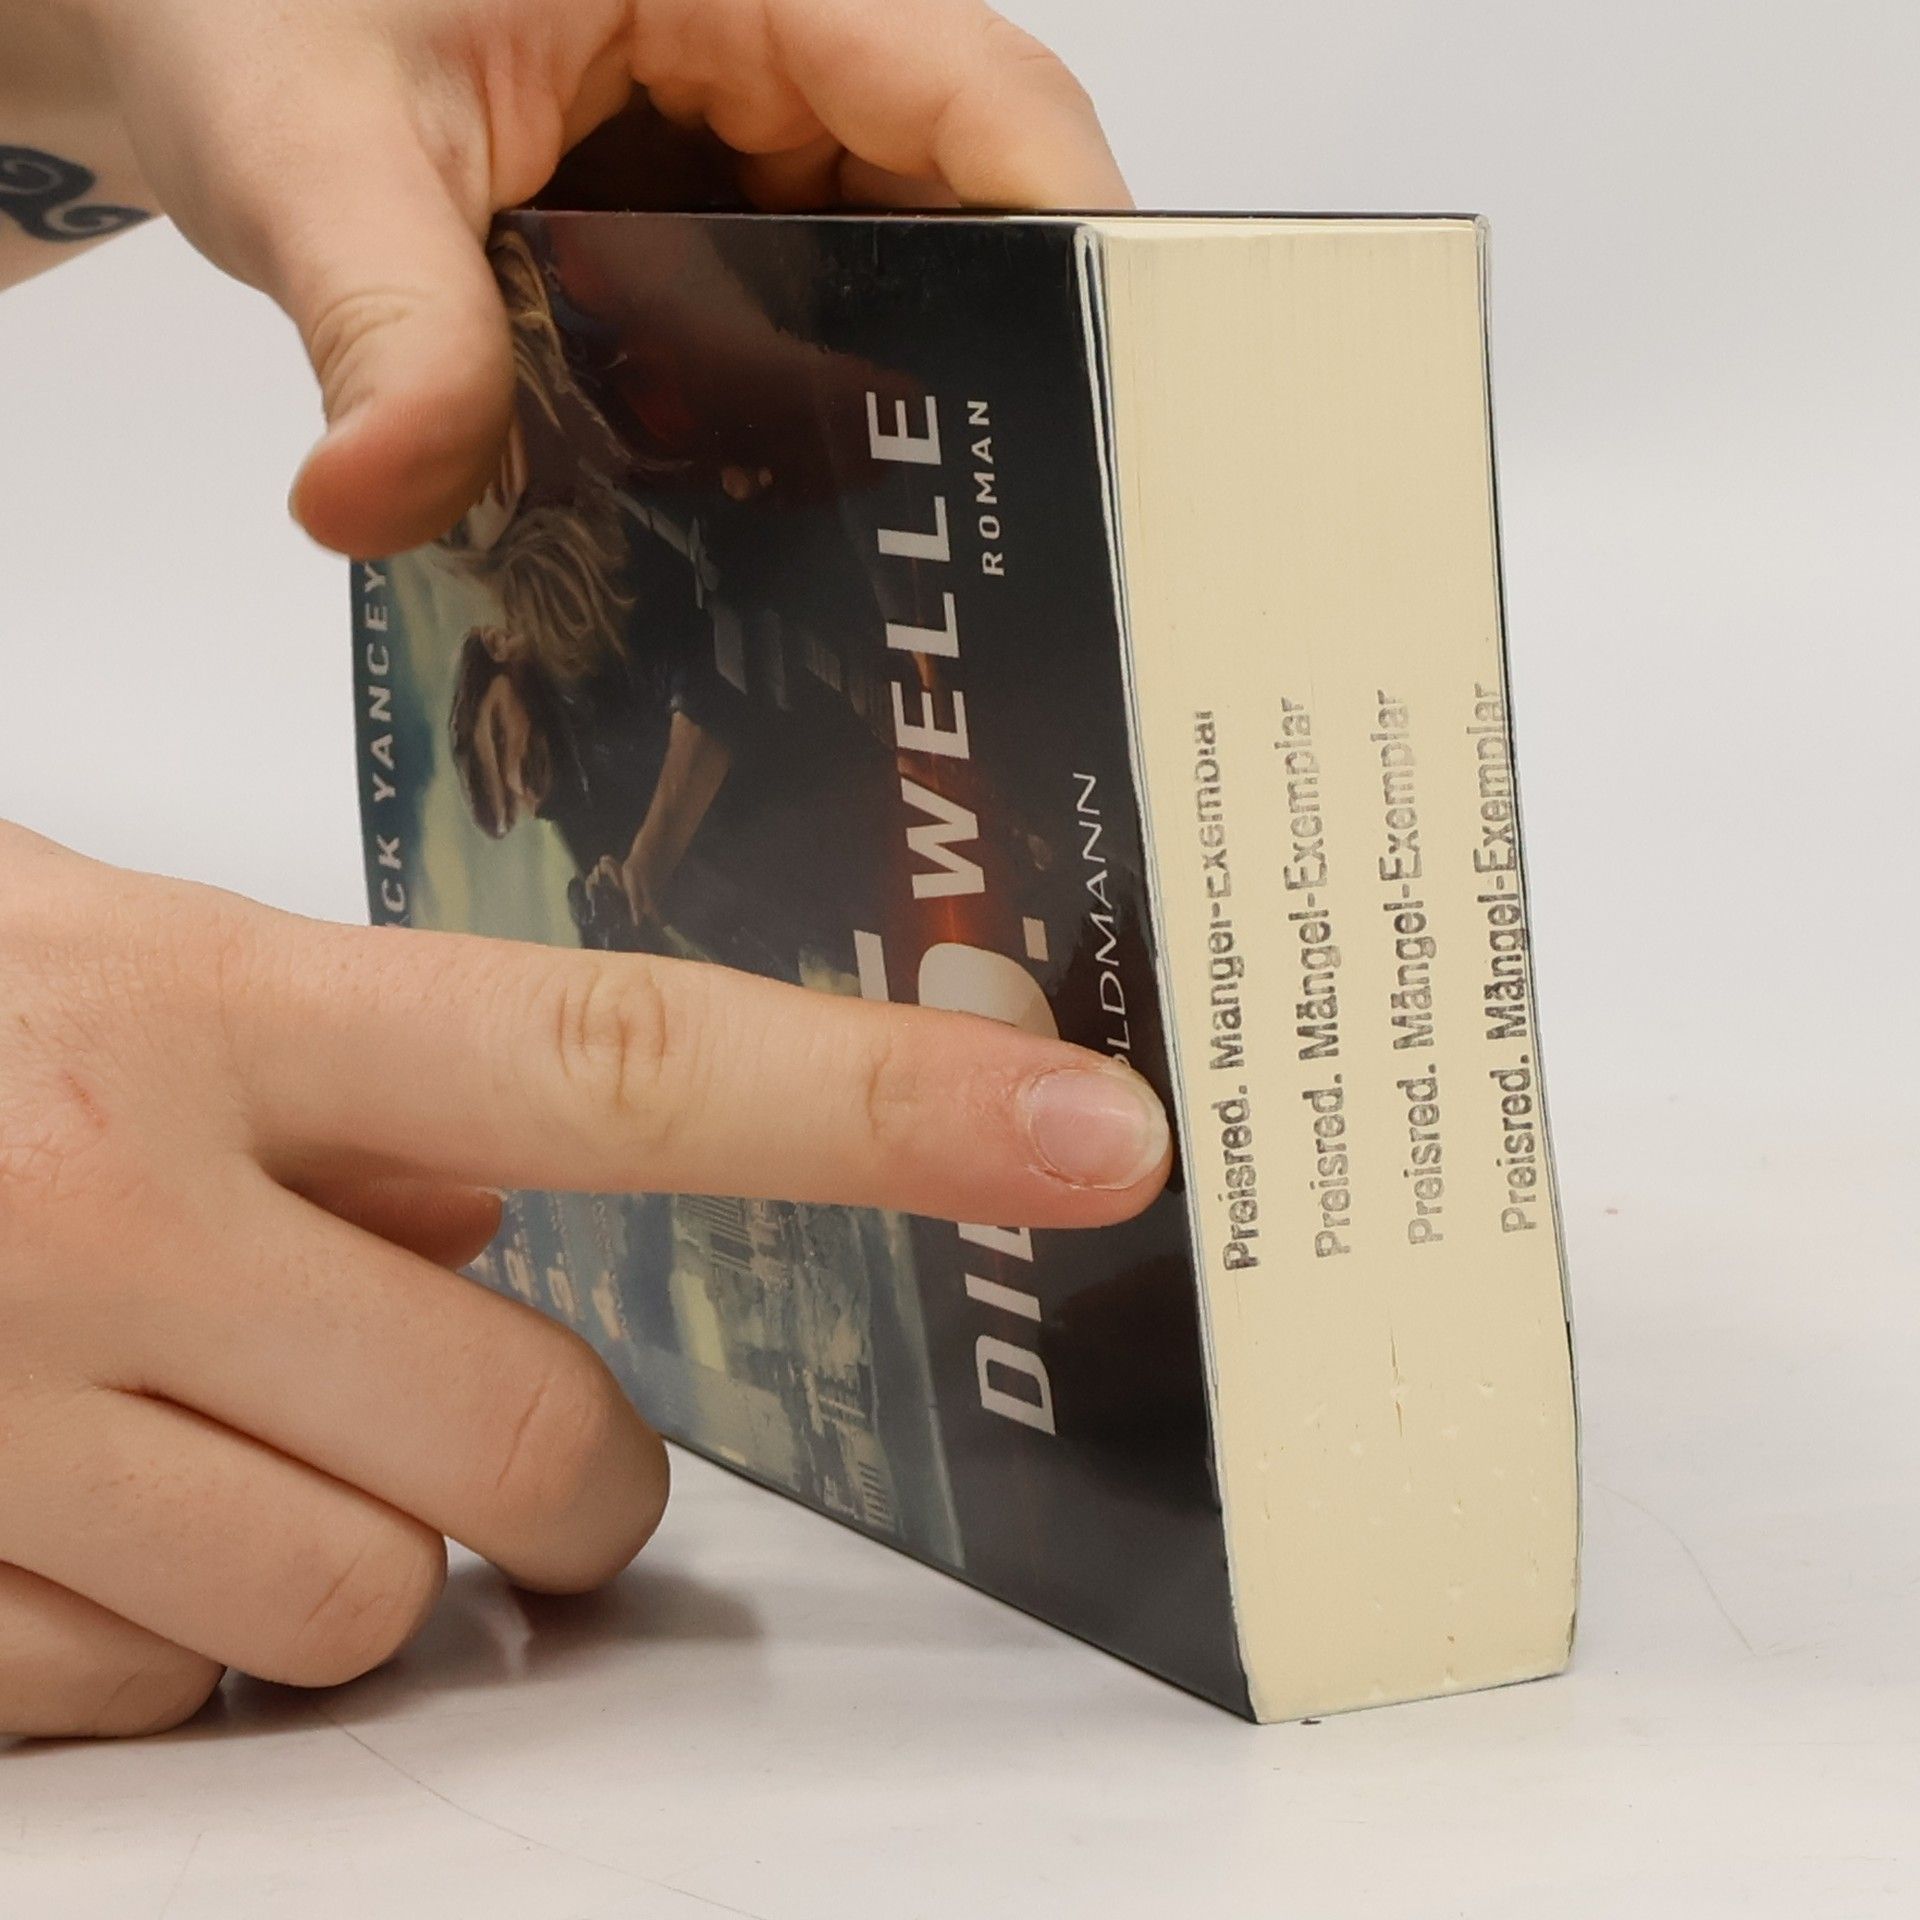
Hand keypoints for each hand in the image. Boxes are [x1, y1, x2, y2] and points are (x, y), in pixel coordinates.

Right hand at [0, 826, 1170, 1737]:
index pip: (622, 1059)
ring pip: (353, 1610)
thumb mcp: (107, 968)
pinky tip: (62, 1492)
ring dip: (347, 1547)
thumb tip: (507, 1223)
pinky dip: (162, 1629)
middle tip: (512, 1434)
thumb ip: (345, 1095)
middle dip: (565, 1481)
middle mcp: (89, 1218)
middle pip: (528, 1443)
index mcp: (193, 1012)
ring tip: (213, 1414)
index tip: (1091, 1131)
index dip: (883, 1106)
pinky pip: (163, 1700)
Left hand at [74, 0, 1129, 556]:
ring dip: (878, 404)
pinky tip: (764, 501)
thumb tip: (380, 499)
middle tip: (981, 536)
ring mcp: (742, 139)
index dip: (1068, 240)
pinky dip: (788, 408)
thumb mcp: (311, 147)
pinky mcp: (701, 214)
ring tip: (885, 547)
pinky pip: (797, 315)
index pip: (979, 92)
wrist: (194, 25)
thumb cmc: (248, 0)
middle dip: (978, 368)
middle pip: (961, 208)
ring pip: (886, 279)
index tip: (1103, 394)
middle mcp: (772, 51)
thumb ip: (378, 322)